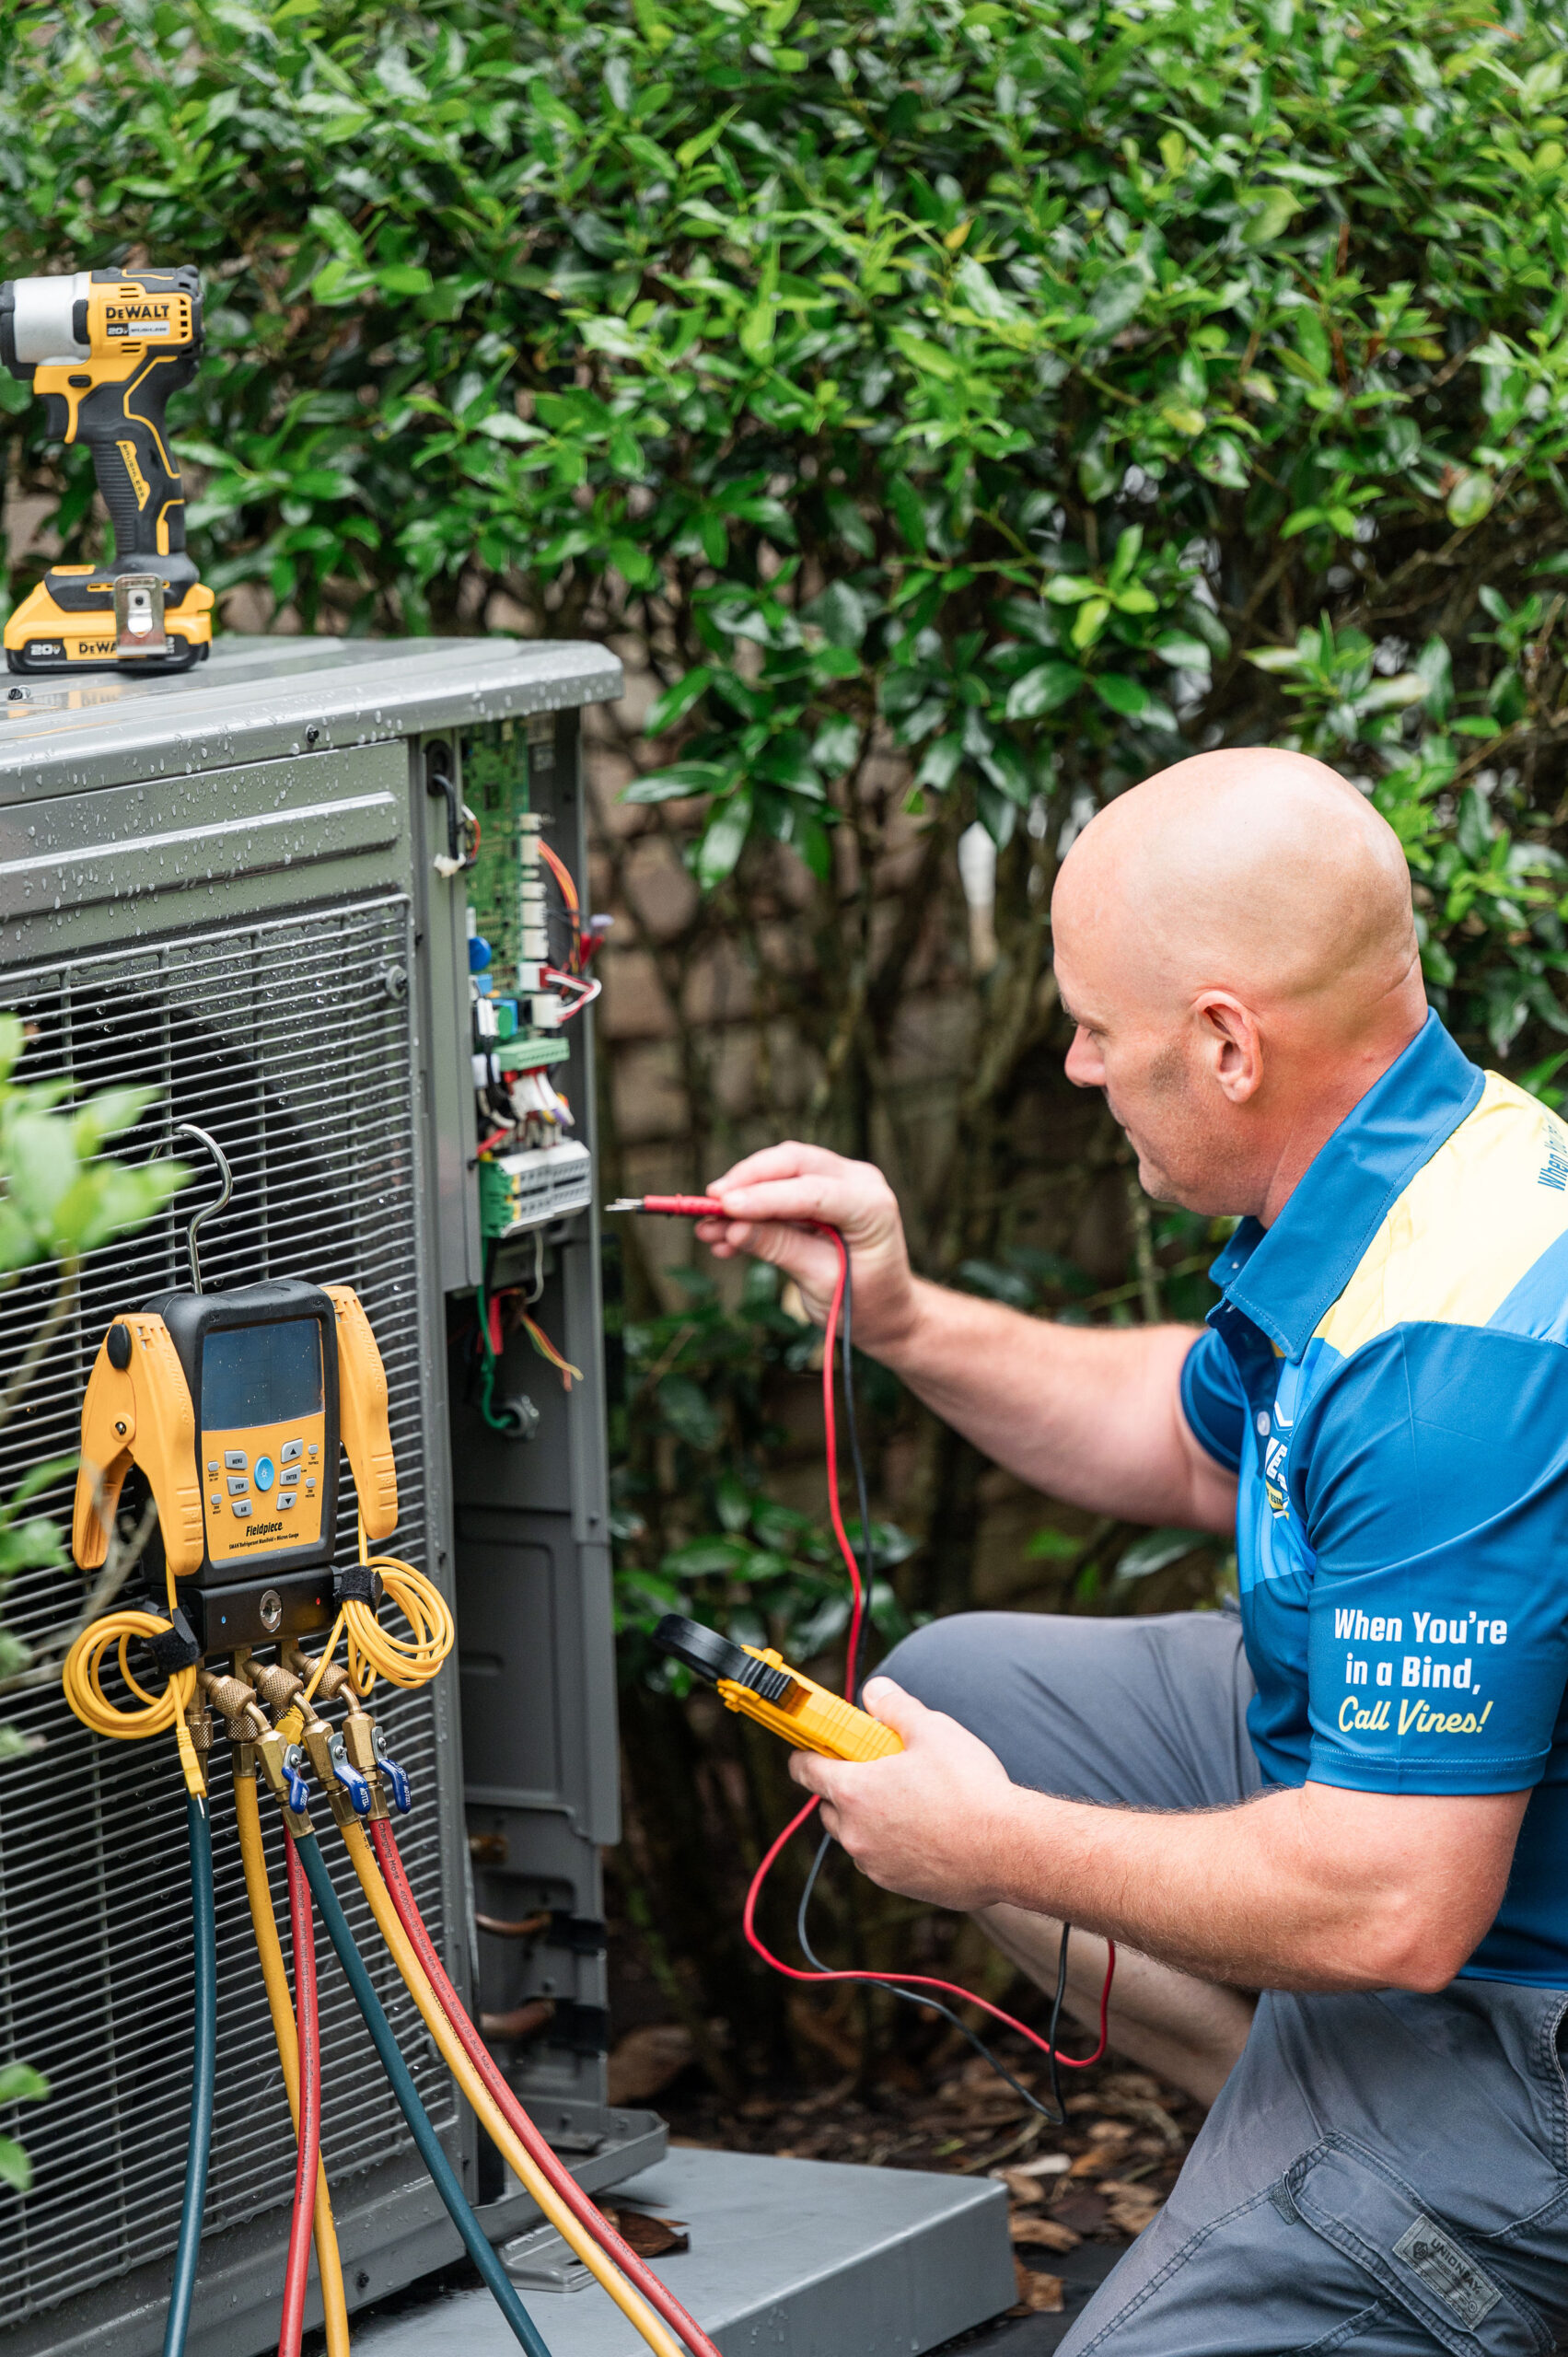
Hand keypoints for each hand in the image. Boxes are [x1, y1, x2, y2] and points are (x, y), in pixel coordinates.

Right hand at [696, 1142, 918, 1351]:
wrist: (886, 1309)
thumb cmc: (863, 1301)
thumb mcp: (822, 1281)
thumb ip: (780, 1249)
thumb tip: (732, 1228)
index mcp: (872, 1206)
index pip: (812, 1191)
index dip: (764, 1197)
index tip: (723, 1206)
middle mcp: (859, 1181)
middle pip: (794, 1163)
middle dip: (746, 1181)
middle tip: (707, 1204)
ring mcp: (841, 1181)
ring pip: (781, 1171)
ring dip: (742, 1197)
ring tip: (707, 1228)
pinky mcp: (822, 1191)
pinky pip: (779, 1190)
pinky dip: (750, 1211)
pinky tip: (723, 1238)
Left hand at [787, 1679, 1022, 1911]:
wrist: (1008, 1848)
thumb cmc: (969, 1788)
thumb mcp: (932, 1730)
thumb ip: (895, 1707)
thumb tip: (875, 1691)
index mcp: (855, 1791)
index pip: (806, 1771)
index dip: (806, 1754)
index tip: (813, 1747)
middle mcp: (856, 1833)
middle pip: (830, 1806)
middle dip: (846, 1788)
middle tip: (878, 1771)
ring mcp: (876, 1864)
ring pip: (858, 1837)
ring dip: (871, 1820)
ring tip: (910, 1801)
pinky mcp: (900, 1886)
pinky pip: (883, 1861)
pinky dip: (894, 1846)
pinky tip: (927, 1830)